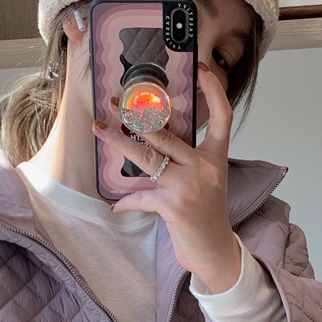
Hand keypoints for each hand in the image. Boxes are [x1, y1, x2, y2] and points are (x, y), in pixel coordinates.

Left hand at [94, 63, 241, 293]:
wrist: (215, 252)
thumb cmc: (206, 216)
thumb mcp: (205, 182)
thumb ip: (186, 161)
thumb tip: (153, 141)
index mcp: (215, 158)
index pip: (222, 118)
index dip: (214, 92)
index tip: (202, 70)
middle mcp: (204, 167)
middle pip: (167, 133)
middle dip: (138, 115)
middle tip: (117, 101)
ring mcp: (189, 185)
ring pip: (147, 156)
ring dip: (119, 142)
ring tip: (99, 129)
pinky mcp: (173, 205)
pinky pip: (140, 196)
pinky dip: (126, 201)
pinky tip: (116, 205)